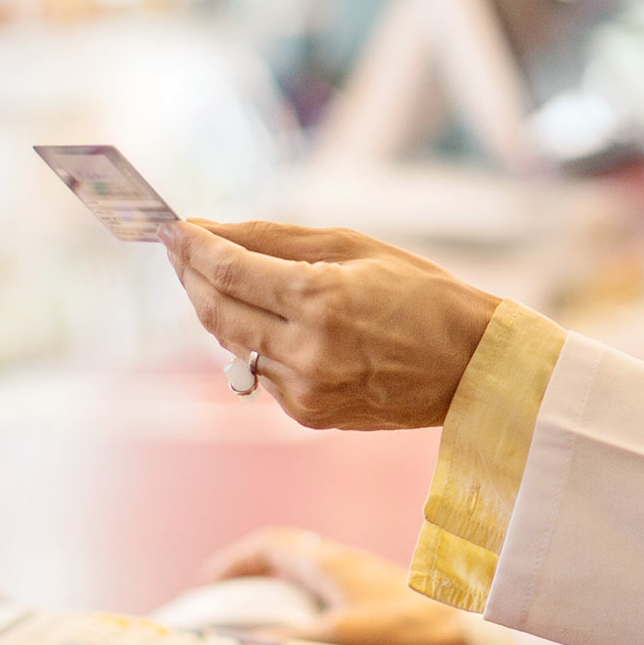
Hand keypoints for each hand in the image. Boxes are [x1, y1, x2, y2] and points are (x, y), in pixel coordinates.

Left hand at [162, 219, 497, 430]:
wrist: (471, 366)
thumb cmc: (421, 293)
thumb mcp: (353, 247)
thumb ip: (276, 239)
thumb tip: (213, 231)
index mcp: (320, 300)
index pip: (229, 271)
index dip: (193, 247)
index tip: (172, 228)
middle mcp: (306, 350)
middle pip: (216, 311)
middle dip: (190, 276)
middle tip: (179, 248)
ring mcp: (306, 389)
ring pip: (231, 345)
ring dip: (215, 309)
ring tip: (214, 276)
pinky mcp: (308, 415)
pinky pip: (259, 372)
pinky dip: (251, 342)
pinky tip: (263, 320)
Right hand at [201, 526, 475, 644]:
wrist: (468, 625)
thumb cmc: (409, 627)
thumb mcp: (340, 637)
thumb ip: (292, 641)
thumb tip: (245, 643)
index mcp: (328, 562)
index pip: (270, 546)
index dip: (235, 561)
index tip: (209, 583)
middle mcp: (343, 561)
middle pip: (287, 554)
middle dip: (252, 572)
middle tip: (228, 600)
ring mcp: (362, 575)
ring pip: (309, 571)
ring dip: (280, 587)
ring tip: (259, 619)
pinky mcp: (379, 592)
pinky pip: (328, 587)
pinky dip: (305, 602)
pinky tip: (308, 632)